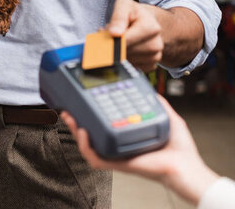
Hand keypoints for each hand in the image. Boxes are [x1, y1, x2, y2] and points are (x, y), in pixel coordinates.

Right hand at [61, 96, 218, 206]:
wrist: (187, 166)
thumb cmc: (180, 149)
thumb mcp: (167, 116)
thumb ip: (157, 102)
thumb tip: (149, 88)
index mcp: (128, 135)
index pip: (104, 125)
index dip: (90, 115)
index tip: (83, 101)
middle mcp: (120, 145)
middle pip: (92, 135)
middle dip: (76, 123)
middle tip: (68, 110)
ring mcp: (118, 155)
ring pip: (89, 146)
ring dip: (76, 133)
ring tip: (70, 119)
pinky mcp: (120, 164)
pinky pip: (97, 159)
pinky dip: (87, 148)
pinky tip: (84, 133)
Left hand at [106, 0, 162, 71]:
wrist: (148, 21)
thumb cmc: (135, 13)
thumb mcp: (124, 5)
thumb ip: (118, 17)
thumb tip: (114, 33)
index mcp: (151, 28)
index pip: (125, 41)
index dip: (111, 38)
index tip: (103, 34)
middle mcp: (156, 44)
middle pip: (124, 52)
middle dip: (113, 44)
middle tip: (112, 34)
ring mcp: (155, 56)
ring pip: (126, 60)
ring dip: (118, 52)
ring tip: (120, 39)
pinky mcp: (151, 65)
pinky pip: (131, 67)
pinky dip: (125, 59)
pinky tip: (128, 48)